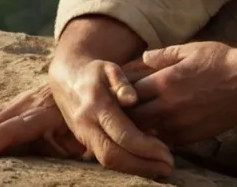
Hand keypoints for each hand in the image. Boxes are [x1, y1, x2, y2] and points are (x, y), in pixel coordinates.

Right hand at [0, 84, 85, 158]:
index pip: (20, 127)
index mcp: (48, 114)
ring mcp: (20, 103)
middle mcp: (30, 106)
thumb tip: (63, 148)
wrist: (83, 79)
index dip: (2, 137)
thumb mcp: (84, 126)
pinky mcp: (14, 105)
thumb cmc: (86, 113)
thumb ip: (71, 139)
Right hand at [49, 57, 175, 178]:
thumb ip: (121, 81)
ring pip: (108, 162)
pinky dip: (126, 164)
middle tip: (169, 168)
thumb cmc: (96, 72)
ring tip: (161, 169)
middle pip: (113, 155)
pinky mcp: (85, 142)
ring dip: (136, 169)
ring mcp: (84, 135)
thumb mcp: (109, 68)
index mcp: (96, 105)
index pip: (122, 134)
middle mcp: (87, 124)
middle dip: (142, 165)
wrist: (67, 78)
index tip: (167, 153)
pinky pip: (105, 159)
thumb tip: (131, 99)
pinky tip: (146, 164)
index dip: (145, 147)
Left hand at [128, 41, 236, 146]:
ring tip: (135, 122)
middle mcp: (168, 105)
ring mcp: (179, 124)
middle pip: (132, 117)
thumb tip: (142, 56)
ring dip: (139, 128)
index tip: (117, 91)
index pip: (128, 92)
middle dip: (124, 114)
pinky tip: (156, 131)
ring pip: (146, 133)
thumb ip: (163, 54)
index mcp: (165, 81)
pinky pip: (164, 141)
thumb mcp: (191, 49)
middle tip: (120, 111)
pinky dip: (157, 137)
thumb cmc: (222, 62)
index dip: (120, 92)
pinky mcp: (191, 137)